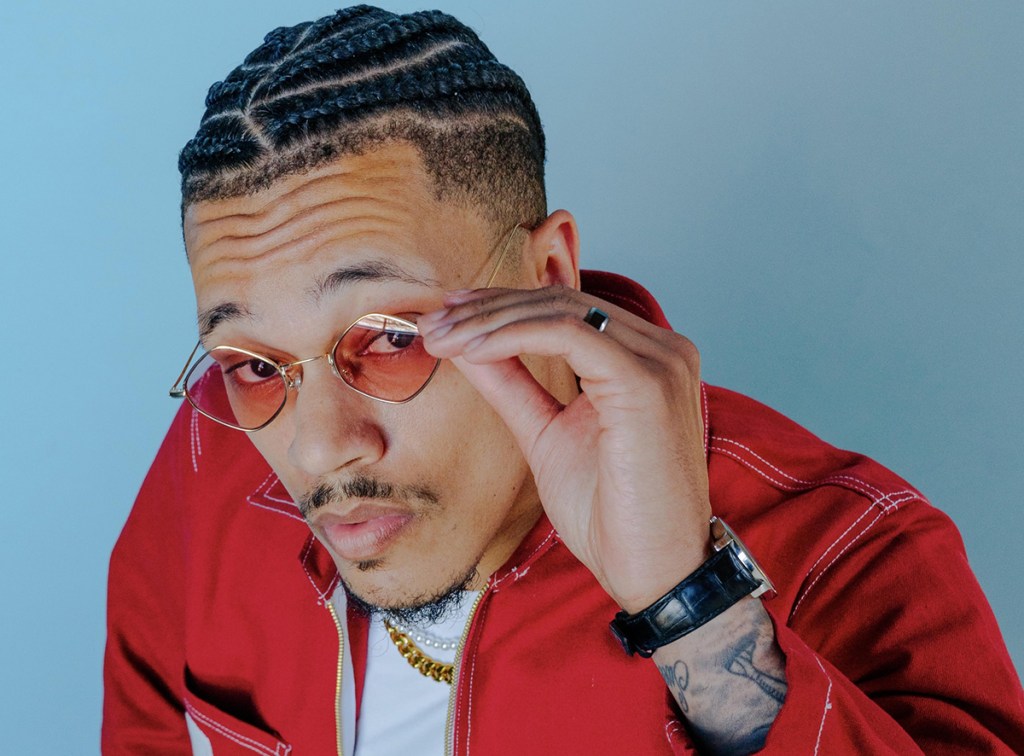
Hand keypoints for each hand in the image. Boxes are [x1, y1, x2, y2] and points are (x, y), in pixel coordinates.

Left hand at [418, 285, 711, 611]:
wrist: (652, 572)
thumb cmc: (610, 514)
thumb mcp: (545, 435)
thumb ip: (512, 385)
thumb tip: (467, 346)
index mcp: (644, 359)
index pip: (565, 309)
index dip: (500, 307)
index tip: (447, 320)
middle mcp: (661, 350)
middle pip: (560, 300)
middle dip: (486, 309)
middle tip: (431, 324)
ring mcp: (660, 361)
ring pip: (561, 310)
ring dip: (490, 321)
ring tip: (440, 338)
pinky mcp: (646, 382)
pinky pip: (567, 336)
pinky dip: (512, 337)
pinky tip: (471, 350)